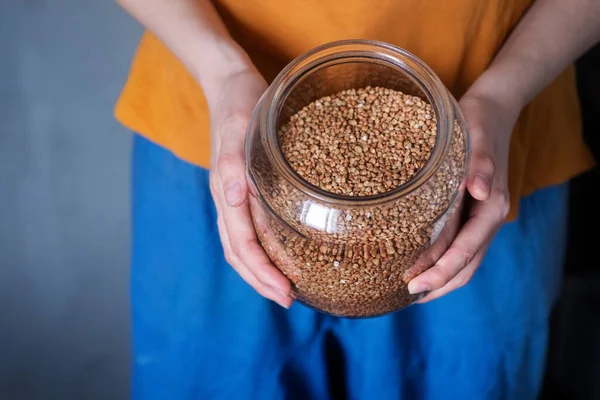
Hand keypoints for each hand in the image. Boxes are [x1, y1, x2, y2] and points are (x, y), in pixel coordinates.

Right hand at [208, 68, 292, 307]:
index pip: (242, 244)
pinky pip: (249, 228)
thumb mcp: (237, 127)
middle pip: (239, 253)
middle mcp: (228, 199)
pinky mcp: (244, 188)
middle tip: (289, 300)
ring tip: (284, 288)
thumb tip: (232, 199)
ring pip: (241, 245)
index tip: (286, 292)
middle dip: (262, 281)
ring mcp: (234, 195)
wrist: (229, 84)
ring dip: (260, 271)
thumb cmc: (237, 103)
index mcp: (225, 190)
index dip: (262, 272)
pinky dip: (263, 250)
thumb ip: (231, 162)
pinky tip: (282, 253)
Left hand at [408, 90, 519, 301]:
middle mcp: (488, 218)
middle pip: (467, 265)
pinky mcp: (472, 212)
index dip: (440, 272)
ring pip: (465, 260)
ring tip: (413, 290)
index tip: (413, 286)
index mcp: (490, 207)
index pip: (465, 251)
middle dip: (438, 284)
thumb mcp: (476, 140)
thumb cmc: (479, 124)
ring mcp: (481, 217)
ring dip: (442, 278)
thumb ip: (478, 166)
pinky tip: (422, 262)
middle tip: (406, 295)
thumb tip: (478, 191)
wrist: (493, 110)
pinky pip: (460, 245)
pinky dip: (443, 261)